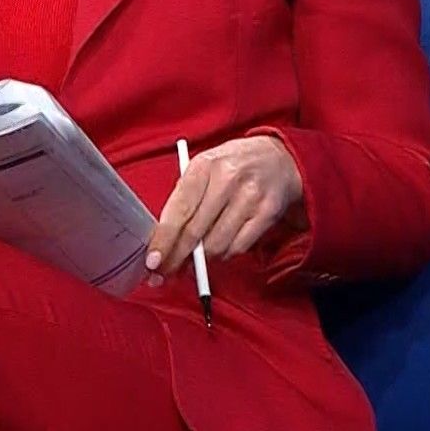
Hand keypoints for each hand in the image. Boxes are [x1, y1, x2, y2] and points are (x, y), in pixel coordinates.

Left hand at [144, 135, 306, 281]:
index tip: (152, 261)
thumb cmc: (231, 166)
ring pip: (216, 244)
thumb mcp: (204, 168)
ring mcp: (250, 196)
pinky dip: (224, 255)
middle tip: (165, 272)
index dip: (164, 239)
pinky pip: (238, 247)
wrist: (277, 158)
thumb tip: (164, 241)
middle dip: (177, 257)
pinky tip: (219, 251)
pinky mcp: (268, 213)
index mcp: (204, 165)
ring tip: (194, 260)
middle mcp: (228, 179)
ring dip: (201, 260)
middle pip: (195, 231)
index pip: (179, 209)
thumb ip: (184, 199)